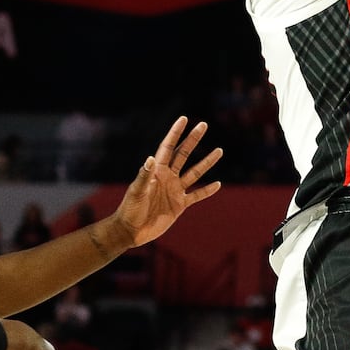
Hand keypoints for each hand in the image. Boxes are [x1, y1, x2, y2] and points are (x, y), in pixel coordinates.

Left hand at [115, 116, 223, 247]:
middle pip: (184, 154)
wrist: (132, 231)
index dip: (175, 133)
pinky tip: (218, 184)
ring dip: (207, 162)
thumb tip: (150, 159)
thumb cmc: (130, 209)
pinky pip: (196, 195)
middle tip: (204, 125)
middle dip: (193, 139)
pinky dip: (207, 191)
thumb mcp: (136, 192)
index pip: (168, 147)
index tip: (184, 118)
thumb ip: (144, 176)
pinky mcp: (180, 205)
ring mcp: (175, 190)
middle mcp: (168, 177)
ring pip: (195, 173)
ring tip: (219, 150)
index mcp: (157, 170)